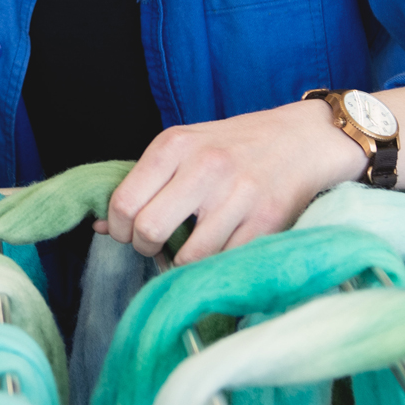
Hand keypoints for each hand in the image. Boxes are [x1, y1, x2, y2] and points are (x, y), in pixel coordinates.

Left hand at [96, 98, 366, 263]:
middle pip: (148, 231)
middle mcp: (204, 167)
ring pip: (188, 257)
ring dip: (185, 263)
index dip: (119, 230)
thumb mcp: (184, 148)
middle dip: (146, 248)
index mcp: (174, 145)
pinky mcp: (268, 221)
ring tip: (193, 248)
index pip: (123, 203)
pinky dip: (218, 265)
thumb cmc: (235, 146)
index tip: (130, 233)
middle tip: (158, 246)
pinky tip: (221, 250)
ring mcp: (238, 195)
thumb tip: (99, 225)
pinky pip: (226, 262)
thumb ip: (145, 182)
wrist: (304, 139)